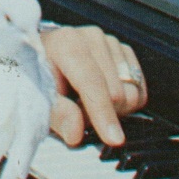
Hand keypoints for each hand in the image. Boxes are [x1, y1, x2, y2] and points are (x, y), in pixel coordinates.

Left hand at [40, 25, 146, 146]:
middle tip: (78, 114)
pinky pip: (139, 88)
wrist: (43, 55)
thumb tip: (76, 132)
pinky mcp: (123, 50)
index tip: (113, 139)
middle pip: (116, 93)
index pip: (93, 83)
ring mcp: (111, 42)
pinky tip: (103, 97)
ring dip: (113, 109)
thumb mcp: (38, 98)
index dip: (103, 114)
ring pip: (131, 92)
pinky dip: (125, 101)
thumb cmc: (39, 76)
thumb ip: (57, 114)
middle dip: (100, 114)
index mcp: (68, 43)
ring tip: (88, 104)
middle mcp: (92, 38)